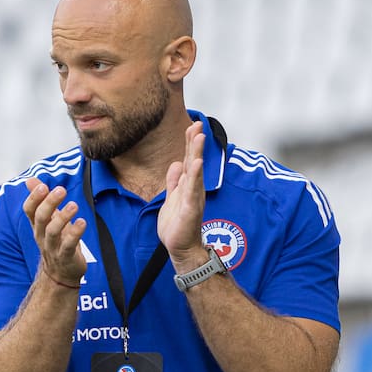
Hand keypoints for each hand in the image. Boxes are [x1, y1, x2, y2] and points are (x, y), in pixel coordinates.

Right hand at [23, 178, 86, 284]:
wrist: (61, 274)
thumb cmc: (56, 241)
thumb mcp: (48, 220)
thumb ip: (41, 199)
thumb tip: (30, 180)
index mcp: (37, 225)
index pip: (29, 210)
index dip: (34, 198)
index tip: (43, 186)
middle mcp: (42, 235)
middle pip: (40, 218)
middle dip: (49, 203)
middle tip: (61, 190)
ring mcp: (53, 247)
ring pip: (53, 232)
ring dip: (63, 217)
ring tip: (73, 205)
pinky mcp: (66, 257)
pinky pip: (69, 245)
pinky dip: (75, 233)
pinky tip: (82, 222)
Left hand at [157, 121, 207, 267]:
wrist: (180, 247)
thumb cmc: (177, 225)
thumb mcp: (172, 197)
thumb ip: (174, 181)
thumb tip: (175, 164)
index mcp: (187, 185)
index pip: (188, 159)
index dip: (190, 143)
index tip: (192, 125)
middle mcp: (193, 188)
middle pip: (194, 160)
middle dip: (195, 142)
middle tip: (197, 124)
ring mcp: (193, 197)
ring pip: (195, 171)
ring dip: (197, 153)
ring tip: (199, 137)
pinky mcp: (191, 208)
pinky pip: (192, 189)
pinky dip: (194, 176)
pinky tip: (196, 163)